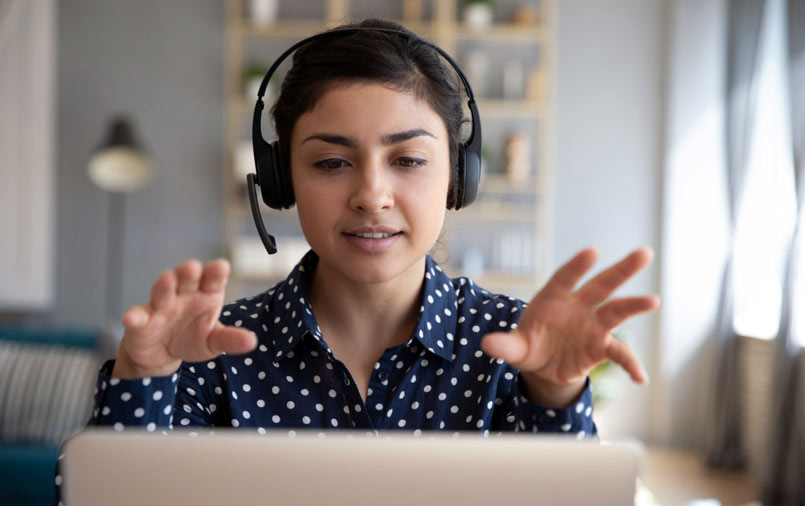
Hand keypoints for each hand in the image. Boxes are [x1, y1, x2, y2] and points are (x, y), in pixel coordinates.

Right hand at [112, 259, 256, 378]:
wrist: (162, 355)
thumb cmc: (192, 338)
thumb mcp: (214, 341)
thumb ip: (231, 340)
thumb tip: (252, 342)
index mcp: (206, 294)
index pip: (213, 280)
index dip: (216, 272)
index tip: (221, 267)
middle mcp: (183, 295)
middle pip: (187, 279)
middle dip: (189, 272)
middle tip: (193, 266)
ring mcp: (161, 306)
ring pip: (162, 291)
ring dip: (164, 285)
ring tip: (167, 279)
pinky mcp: (141, 321)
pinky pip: (137, 317)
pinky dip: (134, 316)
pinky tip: (132, 318)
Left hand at [480, 248, 659, 406]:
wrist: (542, 366)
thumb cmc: (527, 345)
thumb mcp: (514, 348)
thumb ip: (505, 346)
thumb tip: (488, 345)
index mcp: (553, 298)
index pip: (566, 278)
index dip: (577, 266)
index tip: (592, 252)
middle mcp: (578, 307)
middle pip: (602, 285)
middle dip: (622, 270)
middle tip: (644, 254)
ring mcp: (593, 325)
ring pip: (617, 311)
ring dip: (634, 305)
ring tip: (653, 300)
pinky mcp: (601, 346)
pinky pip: (619, 354)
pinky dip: (630, 364)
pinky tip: (640, 378)